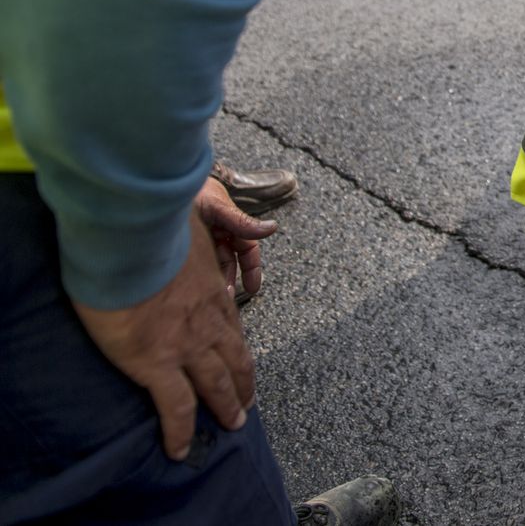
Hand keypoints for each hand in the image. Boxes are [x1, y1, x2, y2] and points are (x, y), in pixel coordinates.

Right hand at [72, 212, 254, 459]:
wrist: (129, 239)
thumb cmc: (152, 228)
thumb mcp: (188, 225)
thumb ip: (198, 231)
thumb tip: (199, 225)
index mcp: (213, 290)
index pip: (232, 325)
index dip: (238, 346)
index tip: (241, 360)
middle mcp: (208, 321)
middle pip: (235, 360)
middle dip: (243, 383)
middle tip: (246, 403)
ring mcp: (187, 345)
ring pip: (216, 386)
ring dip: (226, 407)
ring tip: (231, 424)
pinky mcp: (157, 363)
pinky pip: (175, 408)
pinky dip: (180, 432)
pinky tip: (179, 450)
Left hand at [194, 175, 276, 298]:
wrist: (159, 186)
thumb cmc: (190, 190)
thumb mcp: (217, 206)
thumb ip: (242, 221)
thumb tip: (272, 228)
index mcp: (230, 222)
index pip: (247, 248)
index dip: (252, 268)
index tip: (253, 288)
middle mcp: (217, 230)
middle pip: (229, 260)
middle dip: (229, 278)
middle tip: (226, 296)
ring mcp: (200, 237)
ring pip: (212, 263)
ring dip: (213, 278)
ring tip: (210, 294)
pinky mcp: (185, 244)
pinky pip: (194, 262)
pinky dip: (197, 273)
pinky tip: (194, 284)